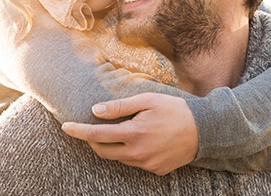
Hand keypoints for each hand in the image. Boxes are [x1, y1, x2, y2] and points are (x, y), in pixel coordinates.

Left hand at [61, 93, 197, 174]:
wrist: (205, 130)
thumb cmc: (175, 110)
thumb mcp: (147, 100)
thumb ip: (119, 107)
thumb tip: (96, 110)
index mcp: (133, 134)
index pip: (97, 134)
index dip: (79, 131)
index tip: (66, 127)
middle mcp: (137, 153)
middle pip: (103, 151)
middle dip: (92, 140)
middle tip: (89, 128)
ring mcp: (147, 165)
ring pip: (119, 158)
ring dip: (112, 146)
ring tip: (119, 130)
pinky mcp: (155, 170)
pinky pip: (134, 163)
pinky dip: (130, 152)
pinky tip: (140, 140)